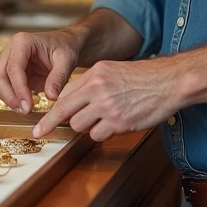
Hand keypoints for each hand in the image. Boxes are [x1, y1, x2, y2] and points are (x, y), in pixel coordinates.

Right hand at [0, 27, 82, 113]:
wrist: (66, 44)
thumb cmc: (66, 48)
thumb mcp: (67, 60)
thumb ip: (59, 78)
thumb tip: (51, 97)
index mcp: (22, 42)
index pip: (13, 68)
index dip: (18, 89)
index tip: (27, 106)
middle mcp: (11, 50)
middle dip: (9, 96)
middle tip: (24, 111)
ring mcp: (9, 61)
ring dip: (8, 99)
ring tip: (25, 110)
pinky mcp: (11, 72)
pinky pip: (5, 88)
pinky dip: (12, 98)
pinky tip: (25, 105)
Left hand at [32, 59, 177, 142]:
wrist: (168, 82)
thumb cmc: (141, 77)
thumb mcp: (111, 70)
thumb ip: (90, 84)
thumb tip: (70, 100)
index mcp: (94, 75)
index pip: (63, 96)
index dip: (49, 115)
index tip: (38, 129)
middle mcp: (98, 90)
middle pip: (66, 113)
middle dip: (65, 122)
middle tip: (70, 125)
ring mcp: (108, 107)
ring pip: (80, 126)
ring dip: (87, 127)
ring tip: (103, 118)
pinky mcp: (119, 122)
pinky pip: (98, 135)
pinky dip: (103, 134)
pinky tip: (115, 124)